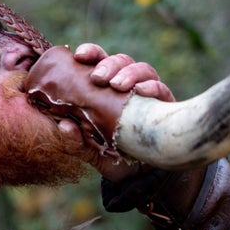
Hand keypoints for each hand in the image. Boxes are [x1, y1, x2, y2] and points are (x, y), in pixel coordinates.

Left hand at [58, 43, 173, 181]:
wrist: (140, 176)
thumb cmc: (113, 156)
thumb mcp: (90, 150)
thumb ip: (76, 140)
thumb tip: (64, 126)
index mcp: (106, 89)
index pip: (99, 62)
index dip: (91, 52)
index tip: (79, 55)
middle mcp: (128, 86)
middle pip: (122, 61)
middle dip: (109, 64)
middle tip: (98, 77)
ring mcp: (148, 94)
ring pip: (143, 69)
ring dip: (129, 73)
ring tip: (117, 85)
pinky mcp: (165, 106)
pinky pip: (162, 89)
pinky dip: (152, 86)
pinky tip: (141, 91)